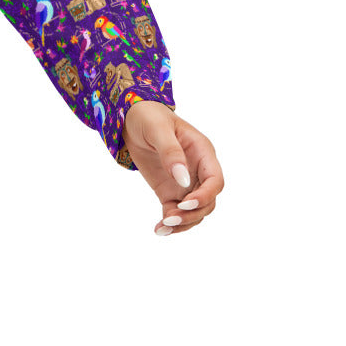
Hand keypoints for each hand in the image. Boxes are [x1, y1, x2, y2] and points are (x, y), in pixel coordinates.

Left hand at [122, 100, 223, 234]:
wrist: (130, 118)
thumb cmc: (148, 116)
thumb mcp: (157, 129)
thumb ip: (171, 152)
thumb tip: (183, 179)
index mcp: (203, 152)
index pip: (215, 180)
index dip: (205, 195)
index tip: (186, 202)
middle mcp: (198, 171)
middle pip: (207, 201)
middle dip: (192, 213)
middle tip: (170, 218)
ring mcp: (186, 183)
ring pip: (195, 211)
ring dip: (183, 222)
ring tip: (163, 227)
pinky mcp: (170, 191)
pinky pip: (176, 211)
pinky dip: (171, 223)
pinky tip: (159, 229)